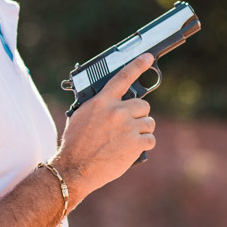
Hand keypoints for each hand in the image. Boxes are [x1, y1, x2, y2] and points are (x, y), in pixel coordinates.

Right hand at [55, 53, 156, 203]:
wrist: (75, 167)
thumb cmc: (75, 144)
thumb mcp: (80, 116)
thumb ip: (97, 105)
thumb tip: (109, 101)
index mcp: (102, 101)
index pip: (123, 77)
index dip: (138, 65)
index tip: (148, 58)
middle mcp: (117, 111)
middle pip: (143, 105)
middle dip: (138, 115)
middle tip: (129, 124)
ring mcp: (128, 127)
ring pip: (149, 123)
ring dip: (142, 130)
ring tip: (128, 139)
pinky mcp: (135, 143)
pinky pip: (150, 139)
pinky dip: (144, 144)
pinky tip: (132, 149)